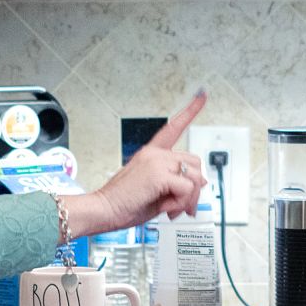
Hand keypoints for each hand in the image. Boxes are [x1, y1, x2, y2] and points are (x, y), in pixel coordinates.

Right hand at [66, 91, 208, 237]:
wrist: (103, 210)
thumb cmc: (124, 204)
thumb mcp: (155, 191)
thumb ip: (176, 184)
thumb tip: (202, 182)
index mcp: (151, 154)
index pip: (173, 127)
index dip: (190, 110)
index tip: (202, 95)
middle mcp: (155, 154)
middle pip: (194, 163)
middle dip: (194, 187)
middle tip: (183, 205)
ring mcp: (156, 161)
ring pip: (194, 177)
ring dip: (188, 198)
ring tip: (171, 209)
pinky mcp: (158, 174)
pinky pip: (187, 189)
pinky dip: (181, 203)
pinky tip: (166, 208)